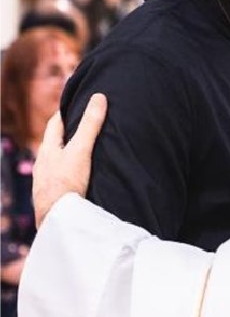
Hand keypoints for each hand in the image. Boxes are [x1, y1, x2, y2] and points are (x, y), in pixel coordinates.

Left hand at [33, 94, 107, 227]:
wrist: (57, 219)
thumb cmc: (66, 182)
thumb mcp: (81, 150)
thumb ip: (90, 125)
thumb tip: (99, 97)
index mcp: (47, 150)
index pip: (55, 124)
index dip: (65, 112)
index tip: (76, 104)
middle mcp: (43, 164)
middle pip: (55, 143)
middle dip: (68, 134)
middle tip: (84, 125)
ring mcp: (45, 181)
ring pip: (57, 161)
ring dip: (68, 155)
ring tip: (84, 152)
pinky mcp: (52, 196)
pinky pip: (60, 178)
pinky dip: (70, 172)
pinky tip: (79, 178)